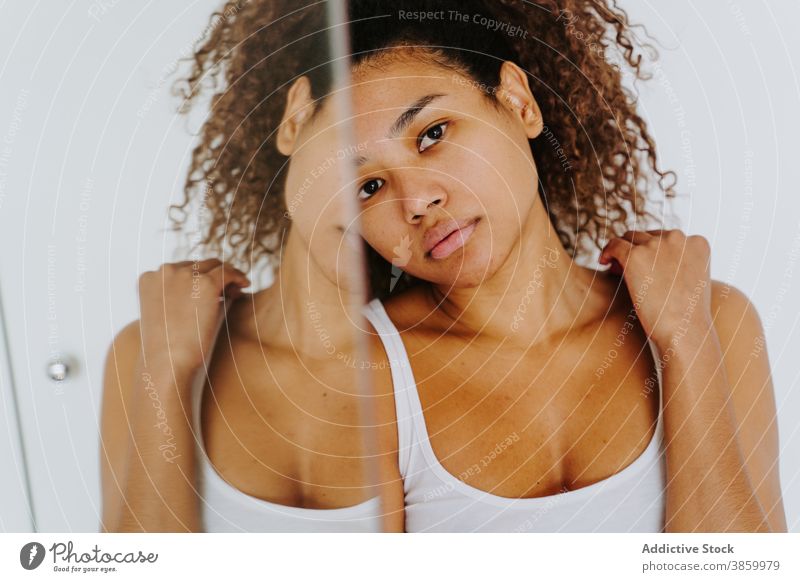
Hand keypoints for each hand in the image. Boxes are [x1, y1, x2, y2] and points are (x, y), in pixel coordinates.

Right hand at [137, 259, 250, 373]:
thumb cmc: (168, 348)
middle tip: (230, 288)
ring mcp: (184, 275)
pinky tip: (244, 285)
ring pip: (214, 265)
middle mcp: (165, 271)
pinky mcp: (205, 283)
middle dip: (214, 274)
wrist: (167, 363)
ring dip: (227, 275)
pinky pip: (227, 272)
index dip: (199, 277)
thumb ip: (183, 297)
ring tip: (237, 288)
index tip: (213, 288)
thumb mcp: (167, 315)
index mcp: (149, 278)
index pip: (180, 269)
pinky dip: (238, 276)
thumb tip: (220, 286)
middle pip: (198, 265)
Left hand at [599, 229, 713, 347]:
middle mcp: (678, 238)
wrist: (684, 330)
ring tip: (615, 268)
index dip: (652, 251)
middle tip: (624, 268)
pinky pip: (615, 244)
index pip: (667, 238)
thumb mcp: (690, 282)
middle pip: (648, 236)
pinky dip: (607, 251)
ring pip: (629, 237)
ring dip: (621, 251)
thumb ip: (676, 264)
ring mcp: (656, 245)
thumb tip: (645, 256)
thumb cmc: (687, 316)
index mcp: (697, 243)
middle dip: (636, 249)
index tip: (644, 266)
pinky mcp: (635, 255)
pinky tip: (603, 262)